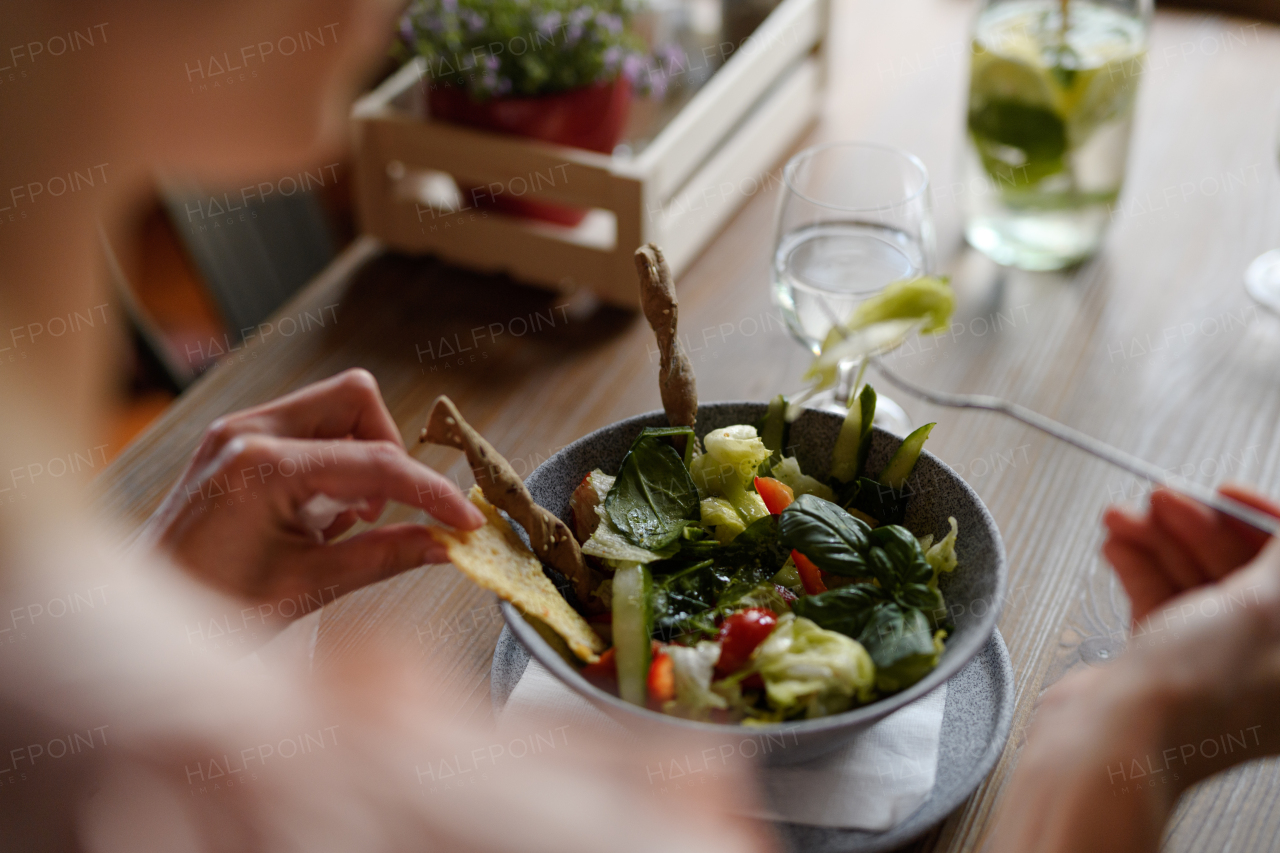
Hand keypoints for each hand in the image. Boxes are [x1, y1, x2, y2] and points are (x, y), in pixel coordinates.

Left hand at [141, 369, 483, 611]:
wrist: (138, 622)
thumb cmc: (206, 611)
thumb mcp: (307, 588)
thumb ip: (384, 557)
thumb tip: (444, 545)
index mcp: (261, 468)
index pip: (375, 462)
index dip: (431, 492)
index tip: (465, 520)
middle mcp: (246, 433)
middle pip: (355, 398)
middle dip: (390, 451)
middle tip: (388, 512)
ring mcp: (236, 432)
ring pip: (333, 407)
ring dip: (360, 457)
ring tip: (343, 522)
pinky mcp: (234, 442)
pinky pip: (306, 429)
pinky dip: (331, 464)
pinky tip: (316, 517)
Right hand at [985, 487, 1279, 852]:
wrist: (1109, 742)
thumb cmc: (1192, 697)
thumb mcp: (1259, 608)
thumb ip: (1279, 560)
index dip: (1263, 523)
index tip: (1230, 495)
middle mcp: (1266, 665)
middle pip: (1244, 573)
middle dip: (1201, 527)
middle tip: (1170, 499)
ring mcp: (1212, 665)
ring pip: (1195, 583)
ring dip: (1160, 541)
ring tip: (1130, 514)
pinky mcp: (1163, 665)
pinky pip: (1159, 602)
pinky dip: (1138, 567)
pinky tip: (1120, 543)